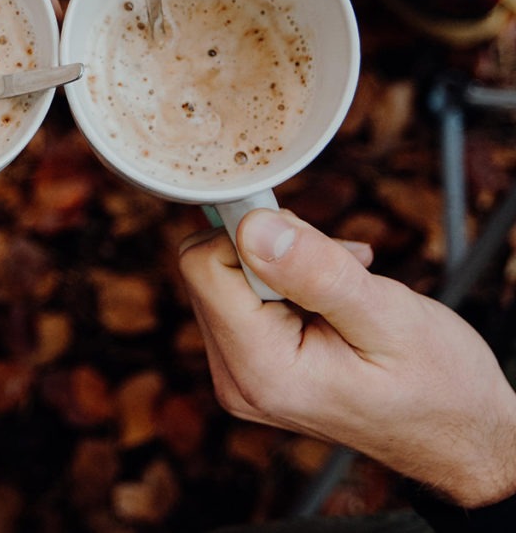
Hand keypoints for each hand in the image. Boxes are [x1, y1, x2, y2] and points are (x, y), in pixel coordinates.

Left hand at [178, 208, 515, 507]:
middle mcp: (237, 377)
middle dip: (273, 247)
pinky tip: (336, 290)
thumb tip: (251, 227)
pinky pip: (246, 294)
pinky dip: (289, 278)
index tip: (308, 238)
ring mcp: (241, 373)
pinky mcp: (253, 363)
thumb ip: (316, 272)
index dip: (251, 234)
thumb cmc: (439, 387)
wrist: (460, 436)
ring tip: (346, 279)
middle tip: (338, 263)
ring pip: (229, 275)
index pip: (203, 265)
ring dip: (287, 261)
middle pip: (211, 267)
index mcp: (260, 370)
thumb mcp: (387, 318)